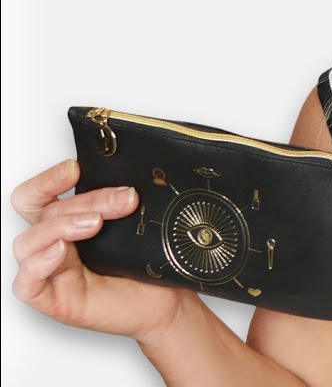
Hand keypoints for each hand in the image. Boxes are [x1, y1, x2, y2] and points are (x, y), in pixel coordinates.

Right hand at [10, 159, 186, 341]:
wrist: (167, 301)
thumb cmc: (148, 267)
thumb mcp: (133, 226)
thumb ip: (117, 203)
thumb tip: (125, 181)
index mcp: (66, 224)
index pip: (37, 197)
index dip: (47, 180)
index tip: (74, 168)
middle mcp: (54, 245)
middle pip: (44, 213)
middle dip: (84, 200)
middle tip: (124, 199)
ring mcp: (51, 272)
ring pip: (28, 243)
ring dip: (61, 226)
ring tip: (95, 223)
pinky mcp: (53, 300)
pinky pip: (26, 284)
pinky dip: (38, 264)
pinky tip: (61, 251)